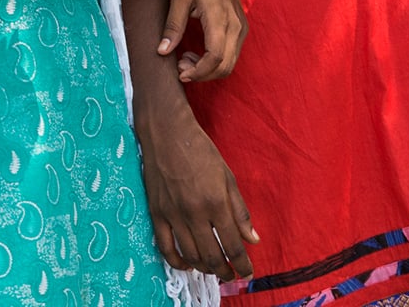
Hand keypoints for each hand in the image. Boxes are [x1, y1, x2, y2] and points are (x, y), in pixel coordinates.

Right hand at [135, 106, 257, 279]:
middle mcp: (194, 213)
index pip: (233, 245)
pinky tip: (186, 264)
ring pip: (190, 254)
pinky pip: (164, 246)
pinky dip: (176, 261)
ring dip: (204, 268)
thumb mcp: (227, 177)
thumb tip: (252, 239)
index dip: (243, 264)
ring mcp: (172, 214)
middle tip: (231, 275)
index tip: (248, 273)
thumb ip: (240, 211)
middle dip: (225, 271)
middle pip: (212, 256)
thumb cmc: (201, 151)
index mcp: (216, 203)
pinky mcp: (156, 212)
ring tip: (213, 268)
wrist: (166, 133)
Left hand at [162, 0, 246, 81]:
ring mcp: (242, 28)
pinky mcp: (241, 30)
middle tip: (180, 68)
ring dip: (208, 69)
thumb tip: (162, 51)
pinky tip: (196, 54)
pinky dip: (215, 62)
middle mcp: (236, 26)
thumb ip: (172, 25)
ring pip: (230, 63)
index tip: (181, 74)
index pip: (216, 56)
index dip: (199, 71)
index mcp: (221, 18)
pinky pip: (232, 55)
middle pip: (225, 65)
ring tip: (185, 59)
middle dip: (202, 74)